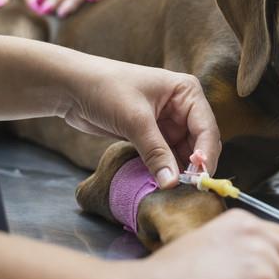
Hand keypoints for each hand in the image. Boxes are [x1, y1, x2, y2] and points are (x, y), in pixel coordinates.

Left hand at [58, 55, 220, 186]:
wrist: (71, 86)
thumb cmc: (105, 89)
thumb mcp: (134, 120)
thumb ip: (156, 152)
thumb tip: (172, 183)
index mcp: (187, 92)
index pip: (206, 129)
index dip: (206, 156)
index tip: (201, 181)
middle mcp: (183, 106)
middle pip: (200, 143)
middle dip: (195, 166)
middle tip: (189, 190)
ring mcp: (168, 121)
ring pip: (184, 153)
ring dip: (180, 170)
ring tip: (176, 191)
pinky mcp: (153, 134)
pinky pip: (166, 156)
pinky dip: (165, 169)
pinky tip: (162, 184)